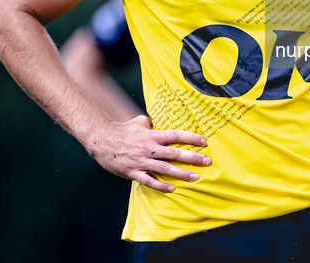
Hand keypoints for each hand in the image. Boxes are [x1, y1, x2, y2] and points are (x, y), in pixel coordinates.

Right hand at [87, 115, 211, 192]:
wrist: (102, 141)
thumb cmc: (123, 130)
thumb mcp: (140, 122)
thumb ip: (152, 122)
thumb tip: (160, 121)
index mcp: (152, 135)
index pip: (176, 135)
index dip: (190, 138)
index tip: (204, 141)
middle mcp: (149, 148)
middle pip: (175, 153)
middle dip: (192, 158)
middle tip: (207, 161)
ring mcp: (142, 161)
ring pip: (165, 169)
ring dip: (181, 173)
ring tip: (195, 177)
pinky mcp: (133, 172)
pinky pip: (149, 181)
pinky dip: (161, 185)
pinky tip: (172, 189)